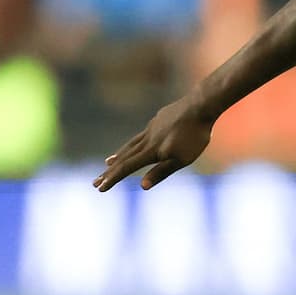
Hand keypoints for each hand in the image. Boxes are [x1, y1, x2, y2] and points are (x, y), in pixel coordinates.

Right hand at [94, 97, 215, 191]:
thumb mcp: (181, 159)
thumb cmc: (194, 136)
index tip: (100, 188)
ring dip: (119, 155)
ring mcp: (152, 128)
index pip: (127, 167)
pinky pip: (142, 134)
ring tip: (109, 162)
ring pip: (131, 145)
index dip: (113, 179)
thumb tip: (142, 186)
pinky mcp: (159, 120)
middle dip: (110, 171)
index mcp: (151, 151)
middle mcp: (147, 139)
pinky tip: (138, 144)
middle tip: (95, 181)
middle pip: (124, 157)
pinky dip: (134, 143)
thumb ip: (161, 172)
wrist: (200, 106)